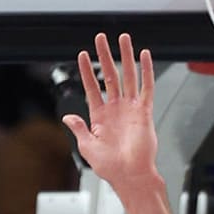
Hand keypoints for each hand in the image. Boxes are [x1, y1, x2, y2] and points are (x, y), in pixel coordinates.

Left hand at [61, 33, 159, 191]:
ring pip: (128, 76)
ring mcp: (130, 108)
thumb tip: (67, 116)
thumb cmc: (110, 166)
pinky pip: (146, 87)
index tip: (83, 55)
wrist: (129, 175)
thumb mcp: (87, 146)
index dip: (88, 71)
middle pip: (110, 75)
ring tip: (123, 39)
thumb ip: (78, 128)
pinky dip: (146, 71)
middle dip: (105, 56)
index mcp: (100, 116)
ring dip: (126, 57)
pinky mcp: (144, 111)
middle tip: (101, 38)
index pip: (93, 86)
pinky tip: (144, 56)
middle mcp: (116, 109)